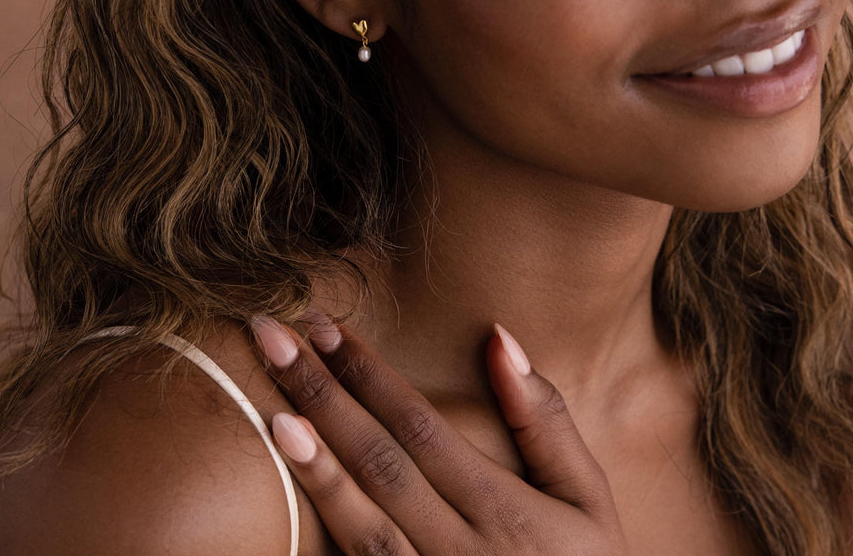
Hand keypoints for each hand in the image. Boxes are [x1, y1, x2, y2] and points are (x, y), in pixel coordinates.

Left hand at [250, 313, 626, 554]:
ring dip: (312, 462)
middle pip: (379, 460)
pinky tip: (294, 485)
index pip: (418, 425)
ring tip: (271, 407)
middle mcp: (463, 552)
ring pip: (361, 521)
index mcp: (506, 514)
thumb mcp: (588, 501)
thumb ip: (546, 421)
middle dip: (322, 393)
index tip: (324, 325)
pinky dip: (325, 526)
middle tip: (274, 337)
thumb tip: (498, 336)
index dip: (366, 373)